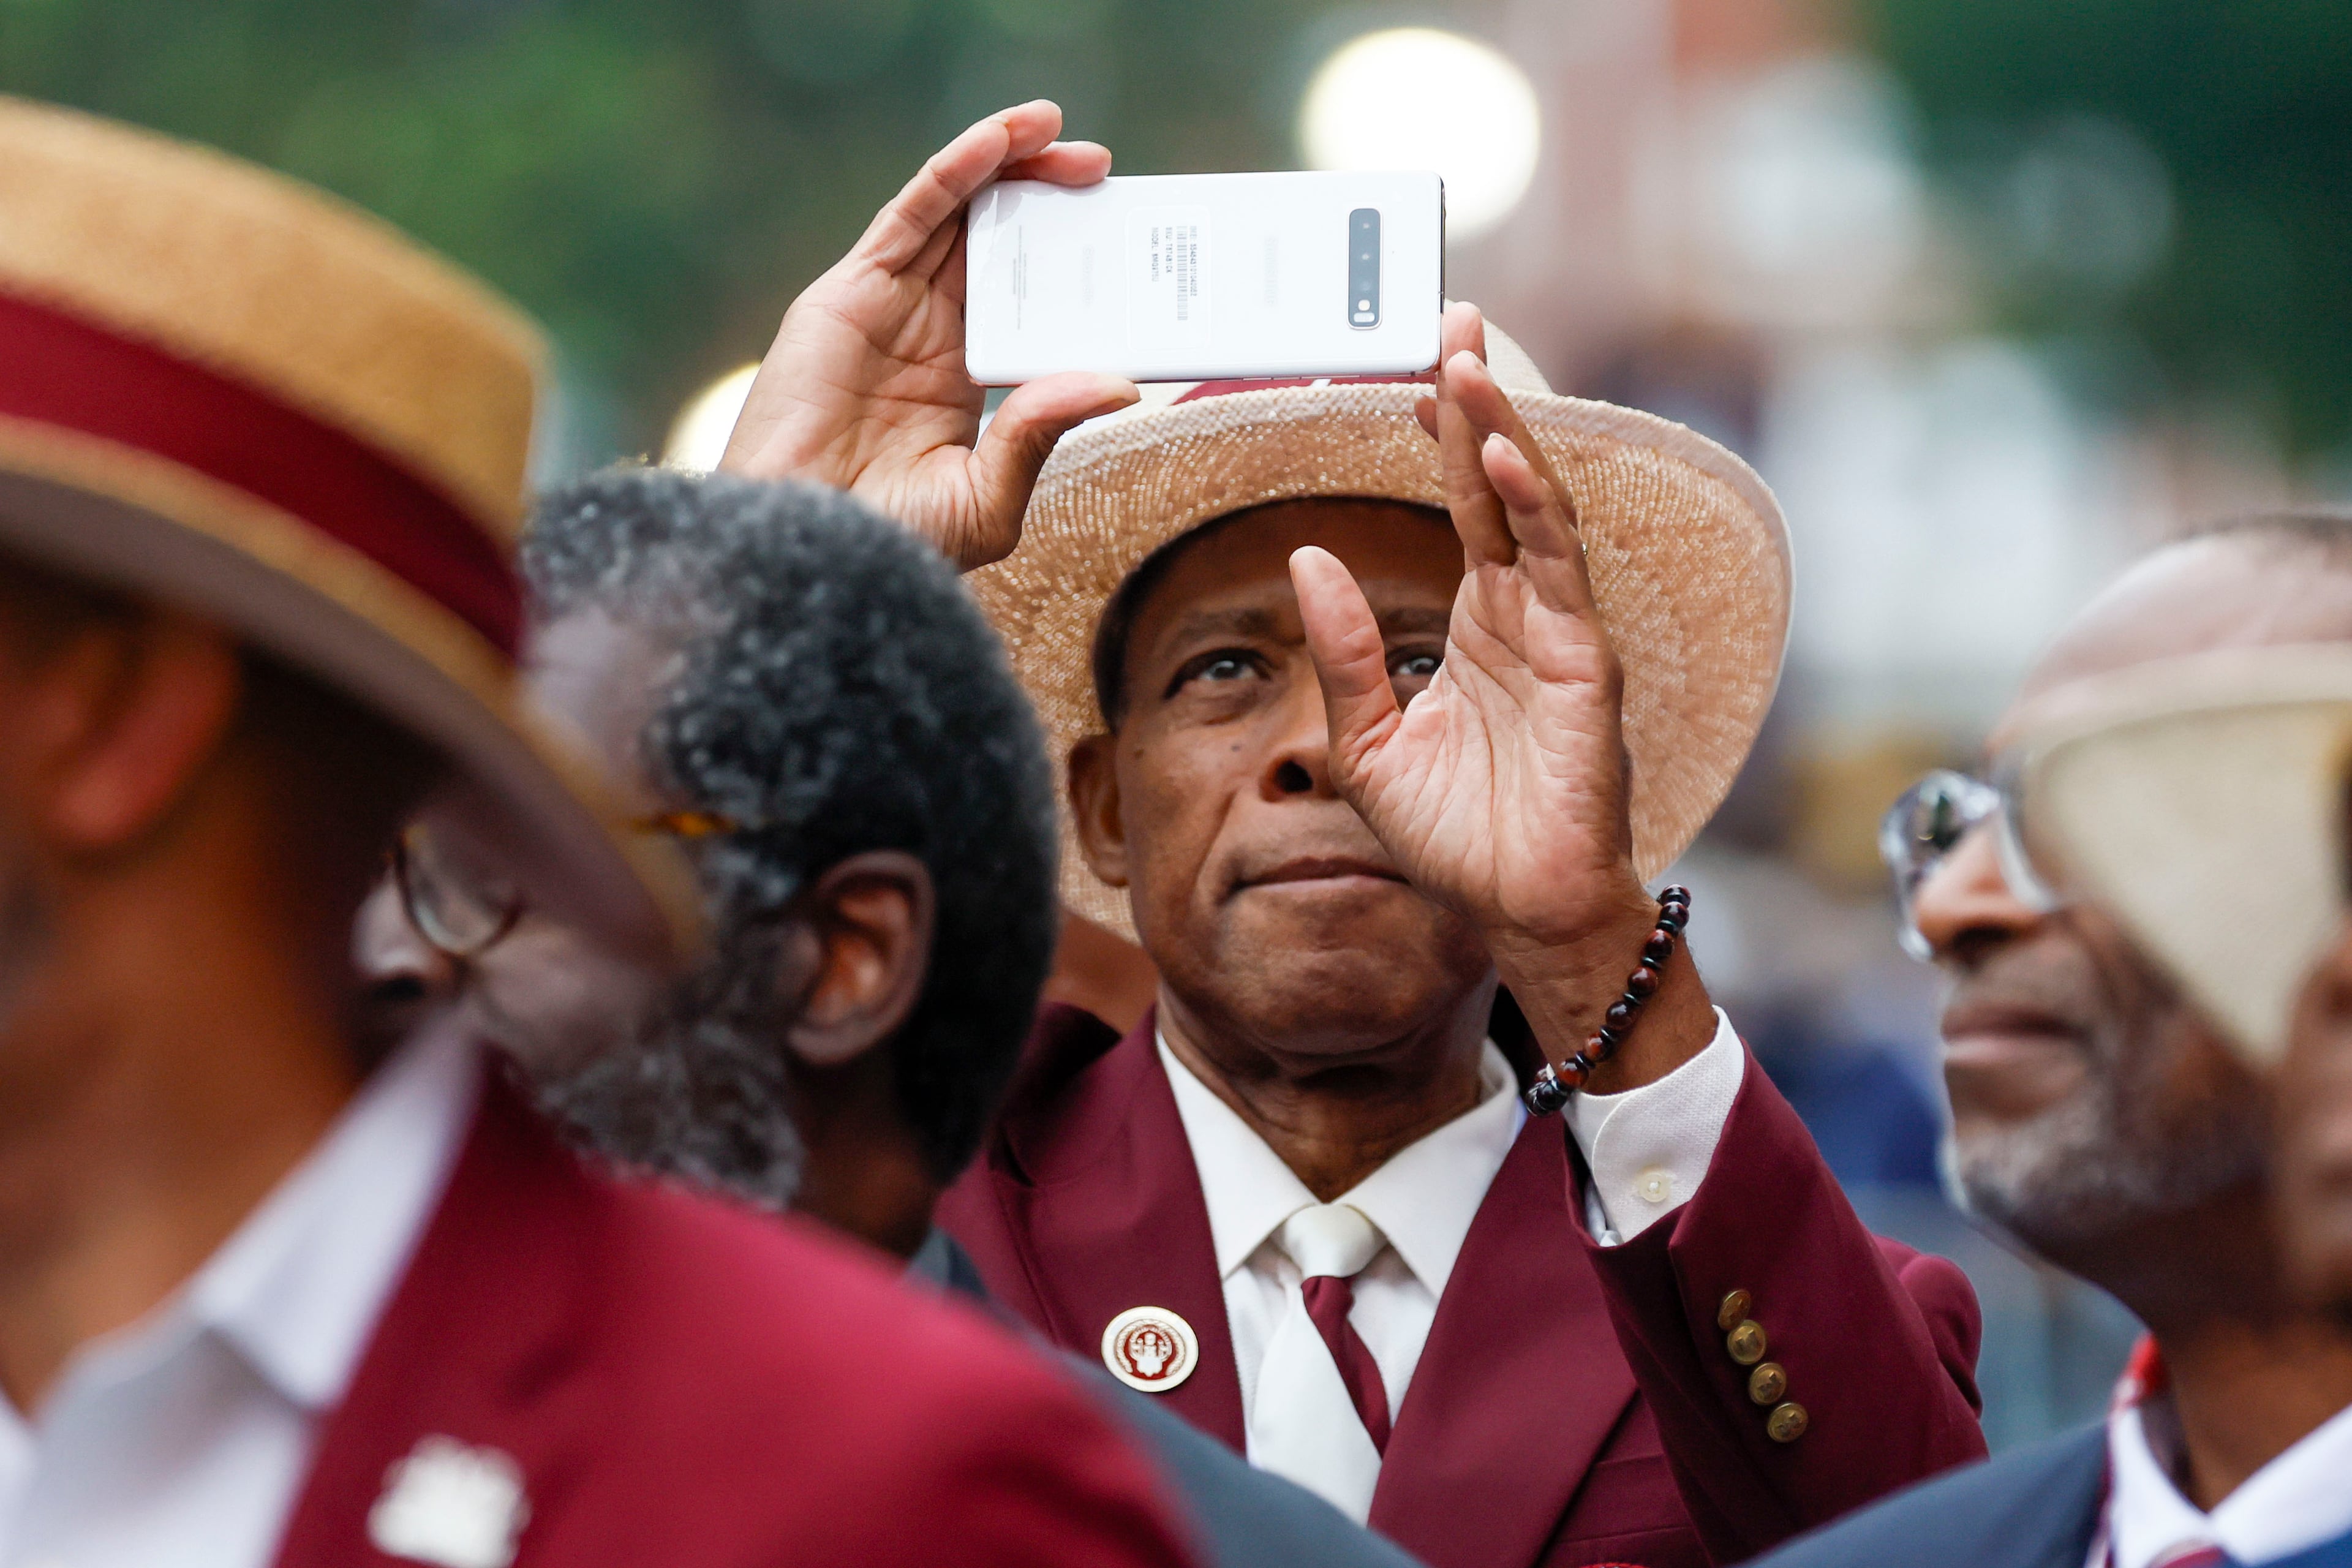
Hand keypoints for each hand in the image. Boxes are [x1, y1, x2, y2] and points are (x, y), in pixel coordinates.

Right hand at [719, 100, 1138, 570]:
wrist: (805, 553)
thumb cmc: (890, 544)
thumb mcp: (988, 498)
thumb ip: (1043, 434)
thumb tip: (1120, 382)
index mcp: (965, 380)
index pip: (1028, 301)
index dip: (1071, 265)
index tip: (1126, 243)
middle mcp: (930, 334)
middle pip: (998, 244)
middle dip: (1049, 199)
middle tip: (1104, 174)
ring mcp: (891, 308)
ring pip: (957, 215)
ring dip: (1007, 164)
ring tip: (1058, 131)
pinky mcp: (852, 292)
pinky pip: (912, 215)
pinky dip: (955, 171)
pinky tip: (999, 142)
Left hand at [1289, 304, 1710, 1082]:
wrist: (1516, 913)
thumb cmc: (1455, 836)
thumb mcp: (1368, 740)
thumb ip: (1345, 649)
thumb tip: (1306, 556)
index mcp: (1477, 623)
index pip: (1458, 506)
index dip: (1438, 436)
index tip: (1409, 367)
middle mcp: (1523, 613)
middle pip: (1499, 484)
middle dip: (1475, 402)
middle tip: (1449, 318)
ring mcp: (1561, 634)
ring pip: (1533, 511)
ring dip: (1502, 435)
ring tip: (1466, 364)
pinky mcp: (1588, 667)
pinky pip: (1558, 575)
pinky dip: (1533, 514)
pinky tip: (1503, 463)